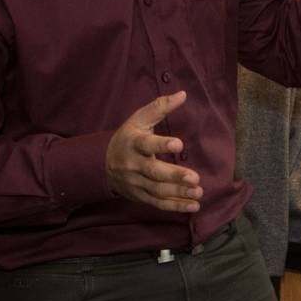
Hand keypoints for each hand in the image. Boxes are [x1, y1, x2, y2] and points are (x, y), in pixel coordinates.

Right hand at [106, 91, 201, 213]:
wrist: (102, 164)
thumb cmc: (128, 137)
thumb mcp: (139, 119)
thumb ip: (160, 107)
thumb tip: (183, 94)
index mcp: (133, 143)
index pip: (146, 144)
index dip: (161, 144)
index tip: (179, 144)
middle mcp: (133, 164)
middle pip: (153, 172)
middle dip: (174, 176)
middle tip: (195, 178)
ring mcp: (136, 183)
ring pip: (157, 190)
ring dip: (179, 193)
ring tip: (198, 192)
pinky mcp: (140, 196)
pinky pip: (158, 203)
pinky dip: (175, 206)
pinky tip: (193, 206)